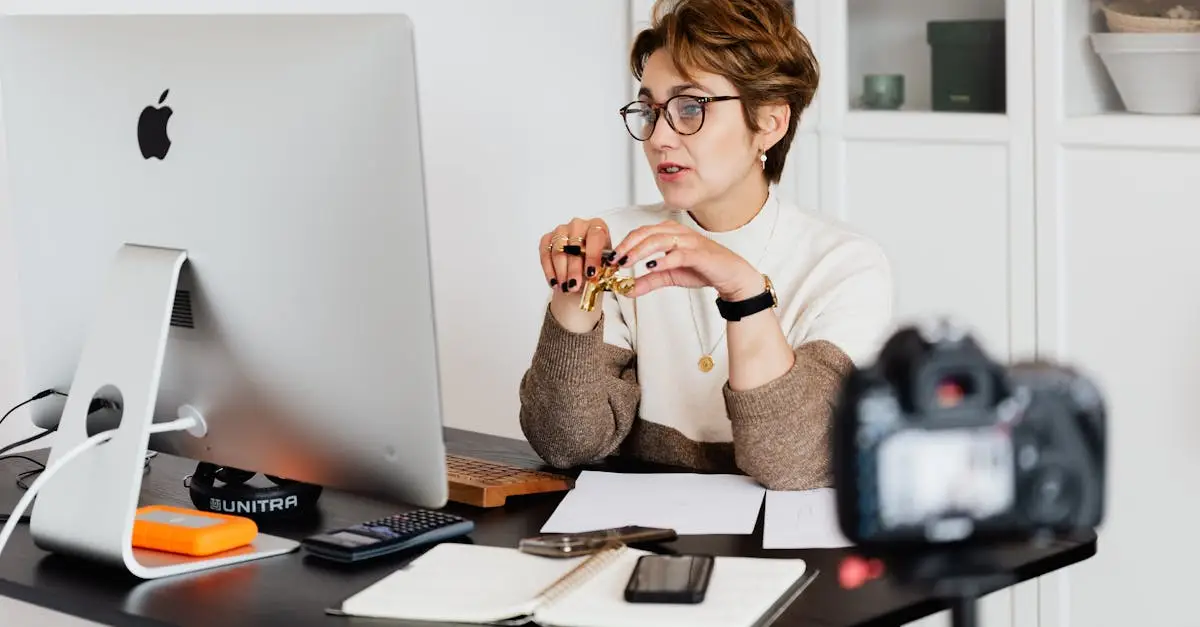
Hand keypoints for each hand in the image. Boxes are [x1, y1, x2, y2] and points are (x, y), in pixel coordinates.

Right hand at [538, 217, 612, 296]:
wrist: (582, 268)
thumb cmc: (595, 264)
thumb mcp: (604, 266)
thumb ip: (603, 268)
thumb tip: (599, 273)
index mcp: (597, 226)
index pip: (595, 236)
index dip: (593, 255)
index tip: (591, 273)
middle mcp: (579, 224)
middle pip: (574, 245)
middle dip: (574, 269)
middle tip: (574, 286)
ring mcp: (561, 230)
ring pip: (558, 250)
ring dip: (561, 272)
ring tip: (565, 288)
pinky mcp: (548, 238)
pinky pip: (545, 253)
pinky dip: (549, 270)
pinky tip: (555, 283)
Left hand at [611, 220, 763, 299]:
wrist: (730, 276)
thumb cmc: (702, 269)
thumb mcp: (669, 276)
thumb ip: (648, 281)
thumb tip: (627, 290)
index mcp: (669, 233)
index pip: (641, 232)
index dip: (624, 243)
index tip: (610, 259)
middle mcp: (678, 232)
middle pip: (646, 233)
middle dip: (627, 246)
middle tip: (614, 260)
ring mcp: (690, 241)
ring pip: (659, 239)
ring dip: (640, 251)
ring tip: (626, 263)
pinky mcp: (700, 254)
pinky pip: (679, 254)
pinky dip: (663, 260)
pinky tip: (651, 266)